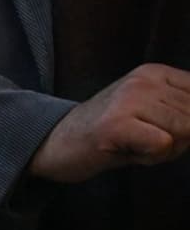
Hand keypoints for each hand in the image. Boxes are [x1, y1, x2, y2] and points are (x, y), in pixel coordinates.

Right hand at [28, 63, 189, 182]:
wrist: (53, 144)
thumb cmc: (106, 136)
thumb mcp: (148, 114)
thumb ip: (181, 114)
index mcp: (155, 72)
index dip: (189, 124)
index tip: (161, 132)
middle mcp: (144, 80)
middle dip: (180, 139)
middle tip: (145, 143)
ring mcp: (129, 100)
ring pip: (184, 130)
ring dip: (165, 150)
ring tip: (135, 146)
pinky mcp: (117, 124)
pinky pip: (164, 144)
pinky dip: (152, 157)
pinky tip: (128, 153)